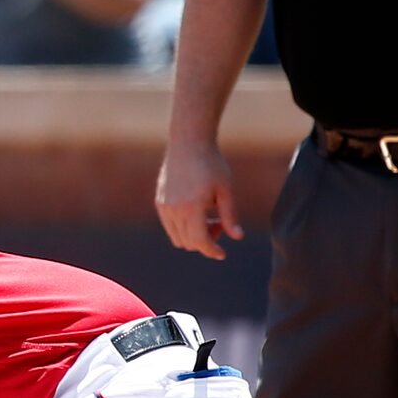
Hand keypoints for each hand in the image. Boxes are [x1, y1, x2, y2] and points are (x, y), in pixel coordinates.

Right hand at [156, 136, 242, 259]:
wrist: (188, 143)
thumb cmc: (211, 164)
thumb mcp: (225, 190)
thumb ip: (230, 216)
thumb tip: (237, 237)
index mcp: (191, 208)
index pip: (199, 241)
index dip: (212, 250)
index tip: (222, 254)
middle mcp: (173, 210)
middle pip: (188, 242)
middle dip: (206, 241)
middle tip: (220, 224)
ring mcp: (164, 206)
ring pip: (177, 237)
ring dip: (193, 236)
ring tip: (209, 218)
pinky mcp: (159, 201)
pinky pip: (170, 226)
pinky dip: (183, 227)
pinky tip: (196, 212)